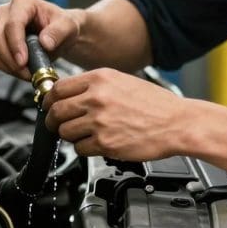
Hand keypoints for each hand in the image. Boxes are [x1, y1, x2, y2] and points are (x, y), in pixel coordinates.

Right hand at [0, 0, 82, 78]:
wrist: (59, 34)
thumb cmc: (62, 25)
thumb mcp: (68, 26)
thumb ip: (58, 32)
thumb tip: (45, 42)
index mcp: (22, 3)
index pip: (12, 24)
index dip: (16, 44)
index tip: (23, 61)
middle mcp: (5, 12)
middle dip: (12, 60)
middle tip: (28, 73)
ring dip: (10, 66)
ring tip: (29, 73)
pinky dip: (7, 68)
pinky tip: (23, 71)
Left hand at [43, 68, 188, 161]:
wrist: (178, 123)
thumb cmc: (156, 104)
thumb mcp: (122, 81)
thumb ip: (95, 86)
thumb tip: (70, 94)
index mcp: (100, 79)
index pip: (58, 88)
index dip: (48, 99)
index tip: (48, 105)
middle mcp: (96, 98)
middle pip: (56, 111)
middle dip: (53, 120)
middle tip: (57, 124)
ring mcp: (99, 121)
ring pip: (64, 131)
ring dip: (70, 135)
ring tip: (84, 134)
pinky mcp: (105, 143)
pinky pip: (79, 148)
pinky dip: (84, 148)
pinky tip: (97, 143)